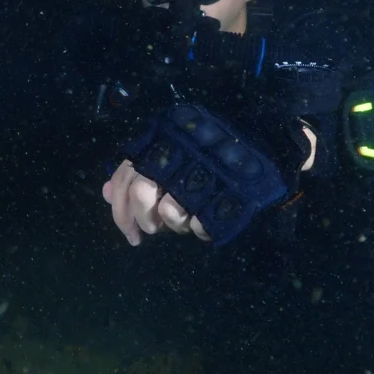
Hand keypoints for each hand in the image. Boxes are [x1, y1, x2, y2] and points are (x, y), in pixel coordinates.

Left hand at [102, 126, 316, 245]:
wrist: (267, 138)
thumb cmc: (212, 149)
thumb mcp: (171, 155)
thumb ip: (137, 173)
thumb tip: (106, 193)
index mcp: (161, 139)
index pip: (124, 177)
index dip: (120, 211)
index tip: (130, 235)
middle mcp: (176, 151)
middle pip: (140, 193)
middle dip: (144, 219)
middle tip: (155, 229)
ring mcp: (202, 170)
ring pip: (169, 211)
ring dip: (176, 223)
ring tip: (189, 216)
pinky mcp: (227, 190)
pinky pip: (201, 223)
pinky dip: (202, 228)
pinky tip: (208, 219)